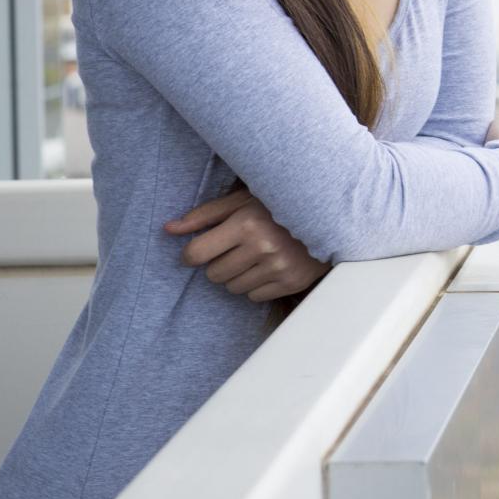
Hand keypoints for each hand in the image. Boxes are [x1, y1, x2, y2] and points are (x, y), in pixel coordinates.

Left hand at [164, 184, 331, 301]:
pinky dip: (256, 285)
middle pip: (213, 274)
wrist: (329, 216)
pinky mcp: (291, 283)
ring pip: (232, 288)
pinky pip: (254, 297)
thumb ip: (204, 216)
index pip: (196, 254)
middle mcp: (263, 247)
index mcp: (246, 224)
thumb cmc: (278, 206)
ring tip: (253, 257)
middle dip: (218, 263)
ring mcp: (279, 267)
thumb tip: (168, 229)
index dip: (191, 255)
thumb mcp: (242, 201)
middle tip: (234, 249)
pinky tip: (268, 267)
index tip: (198, 251)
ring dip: (236, 275)